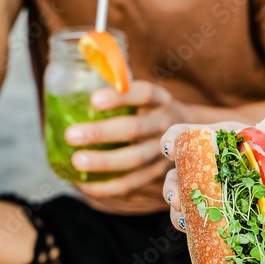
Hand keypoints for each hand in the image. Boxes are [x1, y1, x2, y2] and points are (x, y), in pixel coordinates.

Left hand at [66, 81, 188, 198]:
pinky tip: (83, 185)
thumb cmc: (153, 112)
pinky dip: (106, 187)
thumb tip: (76, 76)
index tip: (93, 100)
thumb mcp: (146, 96)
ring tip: (76, 161)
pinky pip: (132, 184)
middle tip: (70, 135)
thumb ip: (119, 88)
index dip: (121, 97)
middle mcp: (167, 126)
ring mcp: (165, 154)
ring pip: (135, 160)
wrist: (194, 136)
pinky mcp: (158, 175)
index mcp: (161, 101)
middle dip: (102, 133)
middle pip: (135, 129)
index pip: (145, 94)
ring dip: (104, 162)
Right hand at [160, 122, 264, 230]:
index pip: (196, 135)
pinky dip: (201, 232)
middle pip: (183, 173)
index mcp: (234, 140)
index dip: (177, 140)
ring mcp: (228, 194)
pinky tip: (200, 238)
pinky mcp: (237, 219)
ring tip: (183, 218)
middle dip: (173, 184)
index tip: (169, 148)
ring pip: (191, 201)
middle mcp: (223, 167)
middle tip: (177, 197)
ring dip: (181, 211)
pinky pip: (211, 225)